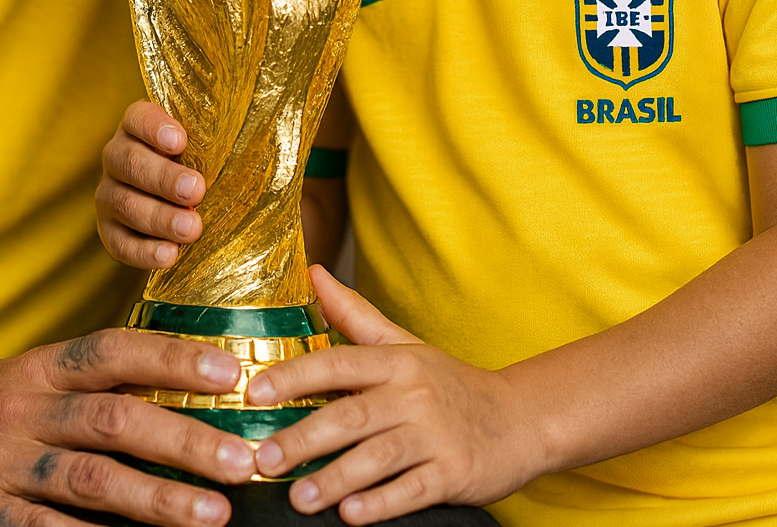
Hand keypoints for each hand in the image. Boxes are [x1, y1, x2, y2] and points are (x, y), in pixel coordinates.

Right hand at [0, 327, 257, 525]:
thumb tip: (178, 392)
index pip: (113, 350)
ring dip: (159, 501)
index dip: (172, 357)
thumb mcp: (19, 382)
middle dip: (186, 440)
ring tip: (213, 515)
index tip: (229, 370)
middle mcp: (18, 412)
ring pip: (91, 483)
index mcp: (34, 368)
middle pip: (115, 420)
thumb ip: (84, 387)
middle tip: (243, 457)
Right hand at [96, 101, 204, 269]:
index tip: (180, 141)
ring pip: (124, 204)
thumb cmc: (201, 164)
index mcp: (138, 127)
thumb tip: (263, 140)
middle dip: (164, 178)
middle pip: (129, 162)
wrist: (178, 202)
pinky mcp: (110, 231)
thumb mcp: (207, 145)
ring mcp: (109, 195)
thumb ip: (220, 140)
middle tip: (197, 190)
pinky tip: (169, 255)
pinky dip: (144, 252)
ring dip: (159, 218)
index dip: (155, 128)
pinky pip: (119, 244)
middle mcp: (117, 156)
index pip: (138, 118)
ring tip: (192, 228)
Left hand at [245, 267, 548, 521]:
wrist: (520, 419)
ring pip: (377, 457)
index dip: (295, 376)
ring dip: (334, 478)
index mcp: (396, 361)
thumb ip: (355, 314)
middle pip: (350, 416)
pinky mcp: (454, 473)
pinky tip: (352, 515)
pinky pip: (412, 490)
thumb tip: (314, 272)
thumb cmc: (448, 383)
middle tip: (262, 459)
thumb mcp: (404, 344)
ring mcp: (435, 435)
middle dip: (302, 439)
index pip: (338, 363)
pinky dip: (381, 503)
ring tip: (298, 497)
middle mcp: (414, 394)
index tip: (256, 392)